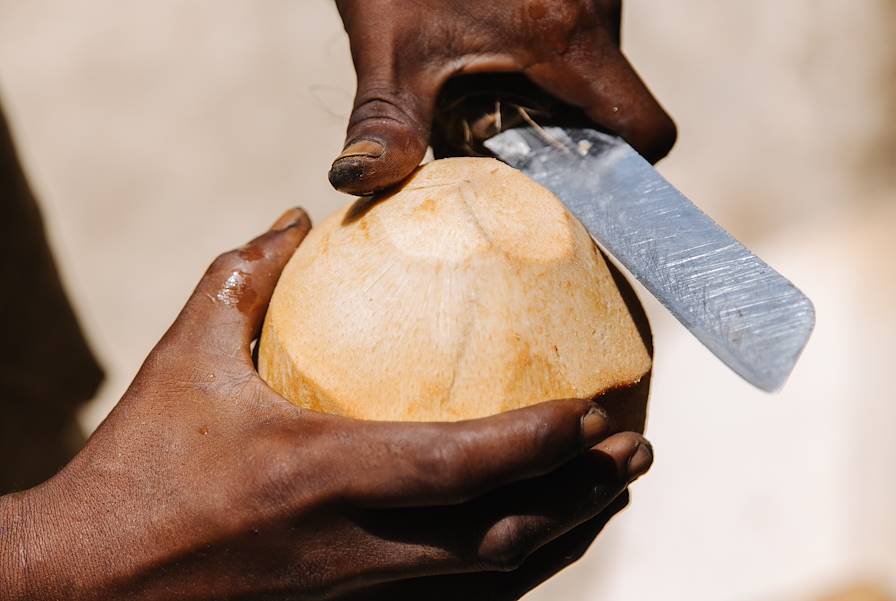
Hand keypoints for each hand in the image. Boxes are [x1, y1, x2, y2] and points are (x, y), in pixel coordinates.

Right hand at [1, 208, 652, 600]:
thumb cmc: (136, 469)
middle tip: (636, 447)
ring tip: (612, 492)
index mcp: (321, 476)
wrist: (87, 588)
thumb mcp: (182, 360)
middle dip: (582, 494)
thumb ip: (242, 277)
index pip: (461, 465)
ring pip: (492, 577)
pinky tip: (541, 540)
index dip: (540, 442)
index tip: (598, 407)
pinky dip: (515, 570)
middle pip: (503, 533)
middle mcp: (357, 548)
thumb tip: (297, 220)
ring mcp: (360, 595)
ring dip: (564, 534)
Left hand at [329, 0, 675, 194]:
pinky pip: (581, 38)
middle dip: (566, 136)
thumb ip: (386, 123)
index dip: (619, 170)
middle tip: (503, 135)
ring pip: (598, 72)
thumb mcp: (390, 45)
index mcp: (563, 36)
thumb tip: (360, 183)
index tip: (566, 178)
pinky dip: (548, 61)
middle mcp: (595, 9)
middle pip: (616, 107)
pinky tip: (498, 52)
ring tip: (491, 88)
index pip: (644, 127)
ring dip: (554, 97)